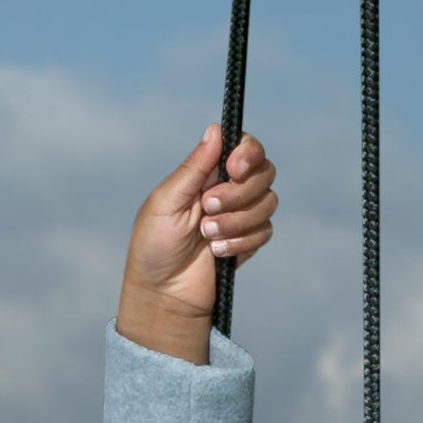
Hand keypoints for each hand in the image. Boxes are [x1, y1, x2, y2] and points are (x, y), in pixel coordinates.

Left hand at [116, 125, 277, 361]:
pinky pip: (265, 230)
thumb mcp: (166, 202)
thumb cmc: (154, 246)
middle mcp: (228, 189)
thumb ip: (193, 168)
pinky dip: (241, 241)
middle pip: (264, 171)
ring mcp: (241, 214)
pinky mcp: (249, 239)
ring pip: (268, 201)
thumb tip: (215, 129)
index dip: (248, 152)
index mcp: (206, 174)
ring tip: (206, 236)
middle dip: (238, 193)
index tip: (234, 169)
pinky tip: (217, 253)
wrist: (163, 293)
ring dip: (236, 220)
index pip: (244, 147)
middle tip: (207, 209)